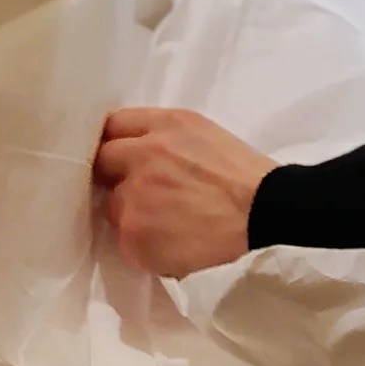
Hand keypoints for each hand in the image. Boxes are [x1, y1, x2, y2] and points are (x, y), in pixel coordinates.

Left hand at [94, 108, 276, 277]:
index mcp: (165, 125)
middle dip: (114, 174)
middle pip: (101, 161)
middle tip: (137, 187)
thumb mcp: (202, 132)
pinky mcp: (133, 234)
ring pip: (112, 204)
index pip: (112, 125)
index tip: (117, 154)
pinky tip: (167, 238)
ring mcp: (134, 197)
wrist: (262, 208)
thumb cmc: (239, 170)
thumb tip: (131, 151)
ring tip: (162, 218)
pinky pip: (124, 238)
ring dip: (129, 210)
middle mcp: (143, 155)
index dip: (113, 141)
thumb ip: (162, 136)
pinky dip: (141, 240)